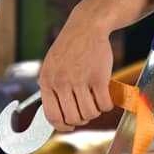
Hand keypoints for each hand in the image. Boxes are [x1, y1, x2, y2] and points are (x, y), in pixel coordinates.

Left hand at [39, 16, 115, 131]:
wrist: (86, 27)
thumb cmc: (69, 49)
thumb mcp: (51, 67)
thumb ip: (51, 88)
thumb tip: (56, 115)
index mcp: (46, 82)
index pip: (52, 116)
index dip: (62, 126)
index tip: (70, 126)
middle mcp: (61, 83)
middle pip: (72, 118)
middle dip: (81, 120)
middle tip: (86, 111)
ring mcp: (80, 80)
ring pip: (89, 113)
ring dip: (95, 113)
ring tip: (96, 103)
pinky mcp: (99, 77)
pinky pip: (104, 104)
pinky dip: (107, 106)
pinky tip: (106, 98)